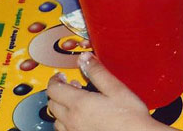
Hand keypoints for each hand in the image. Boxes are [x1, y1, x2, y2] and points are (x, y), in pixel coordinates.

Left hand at [47, 52, 171, 130]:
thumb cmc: (130, 116)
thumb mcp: (116, 88)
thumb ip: (97, 72)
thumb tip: (85, 58)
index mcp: (80, 104)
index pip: (54, 89)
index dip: (55, 79)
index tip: (61, 75)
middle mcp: (72, 120)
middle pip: (52, 104)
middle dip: (58, 92)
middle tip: (69, 85)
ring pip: (56, 120)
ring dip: (61, 108)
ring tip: (75, 101)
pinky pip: (64, 130)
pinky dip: (66, 121)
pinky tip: (80, 117)